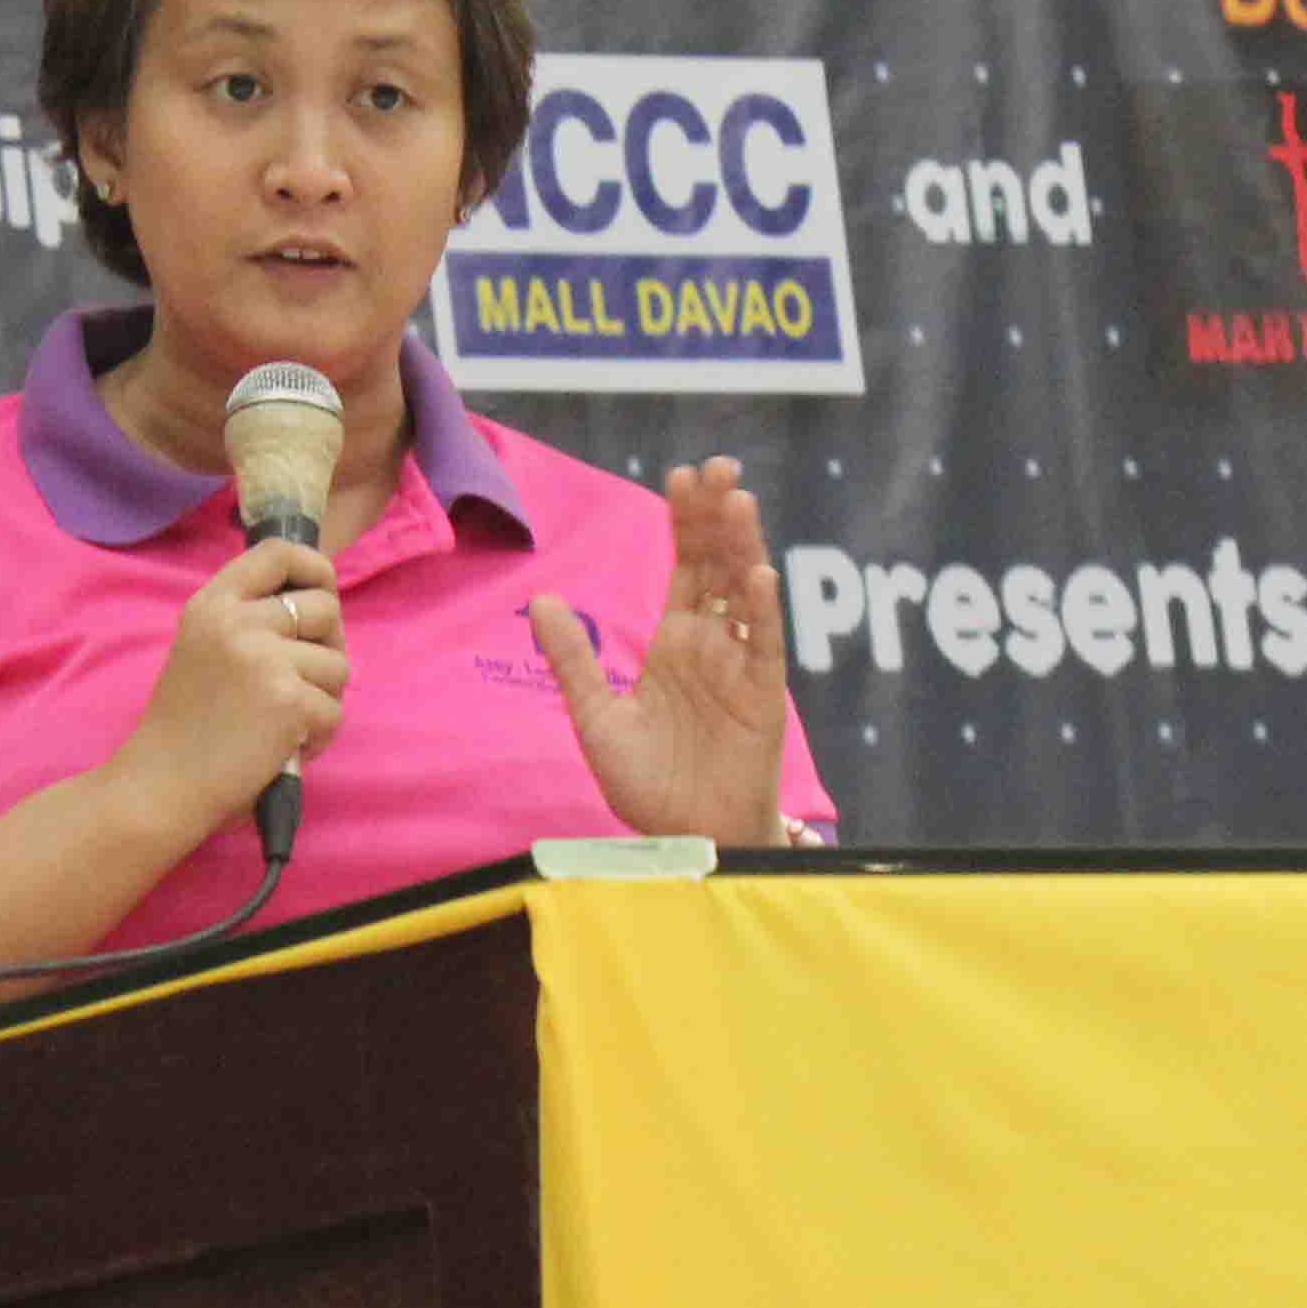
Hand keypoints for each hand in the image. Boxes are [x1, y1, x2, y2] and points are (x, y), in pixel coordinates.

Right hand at [108, 538, 347, 848]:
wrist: (159, 787)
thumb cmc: (184, 728)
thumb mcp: (202, 649)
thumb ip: (248, 622)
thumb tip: (322, 606)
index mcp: (212, 604)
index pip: (278, 553)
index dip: (314, 568)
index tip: (321, 592)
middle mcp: (237, 621)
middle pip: (325, 607)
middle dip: (326, 647)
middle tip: (298, 682)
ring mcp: (264, 658)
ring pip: (338, 664)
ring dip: (322, 699)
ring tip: (282, 724)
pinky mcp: (289, 699)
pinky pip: (334, 711)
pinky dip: (318, 737)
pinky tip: (282, 750)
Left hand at [528, 456, 786, 845]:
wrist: (686, 841)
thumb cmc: (648, 786)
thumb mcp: (597, 718)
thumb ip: (573, 659)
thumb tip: (542, 597)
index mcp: (675, 641)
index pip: (685, 565)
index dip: (685, 521)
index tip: (681, 476)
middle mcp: (712, 643)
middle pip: (719, 564)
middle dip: (718, 515)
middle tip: (718, 465)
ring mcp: (740, 666)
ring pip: (746, 592)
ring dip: (744, 546)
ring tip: (738, 500)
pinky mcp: (762, 697)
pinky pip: (764, 645)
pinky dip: (762, 610)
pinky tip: (757, 575)